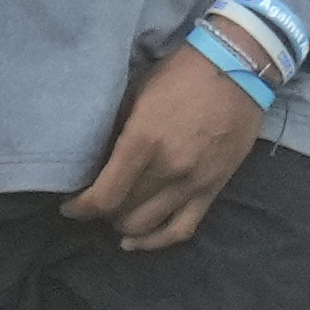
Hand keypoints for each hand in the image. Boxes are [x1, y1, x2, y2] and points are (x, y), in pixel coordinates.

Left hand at [67, 52, 264, 249]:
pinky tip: (138, 242)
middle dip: (101, 213)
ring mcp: (194, 183)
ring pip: (147, 226)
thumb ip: (117, 131)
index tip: (69, 206)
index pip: (104, 196)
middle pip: (123, 213)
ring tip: (116, 215)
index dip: (80, 208)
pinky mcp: (213, 189)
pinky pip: (182, 229)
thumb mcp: (136, 93)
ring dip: (124, 226)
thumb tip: (97, 161)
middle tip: (94, 202)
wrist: (239, 68)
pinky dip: (157, 241)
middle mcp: (168, 169)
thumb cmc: (181, 74)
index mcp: (143, 142)